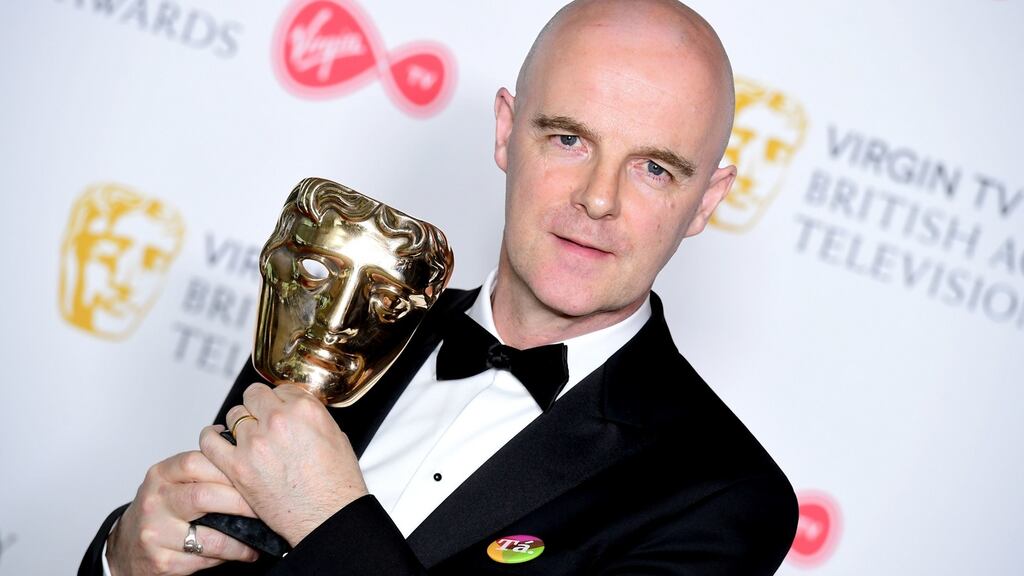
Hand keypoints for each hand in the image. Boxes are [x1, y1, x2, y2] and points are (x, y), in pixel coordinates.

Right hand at [106, 451, 258, 575]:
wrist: (127, 547)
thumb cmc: (160, 509)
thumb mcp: (172, 481)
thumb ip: (201, 466)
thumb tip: (238, 446)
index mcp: (161, 475)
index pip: (196, 462)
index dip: (228, 468)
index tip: (253, 474)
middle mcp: (154, 502)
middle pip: (204, 496)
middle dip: (241, 502)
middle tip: (263, 506)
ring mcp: (156, 533)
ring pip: (211, 535)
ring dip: (242, 537)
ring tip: (260, 534)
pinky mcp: (163, 561)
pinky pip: (206, 558)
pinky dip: (231, 554)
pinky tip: (244, 551)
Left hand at [199, 383, 368, 546]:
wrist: (328, 518)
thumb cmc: (337, 484)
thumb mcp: (336, 438)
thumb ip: (313, 419)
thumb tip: (299, 414)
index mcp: (305, 410)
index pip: (282, 389)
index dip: (280, 400)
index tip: (278, 409)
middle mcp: (278, 420)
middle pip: (255, 396)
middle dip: (259, 407)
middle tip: (262, 421)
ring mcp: (255, 443)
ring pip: (233, 415)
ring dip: (239, 423)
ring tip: (244, 435)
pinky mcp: (237, 467)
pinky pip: (210, 442)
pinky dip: (211, 438)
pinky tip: (216, 439)